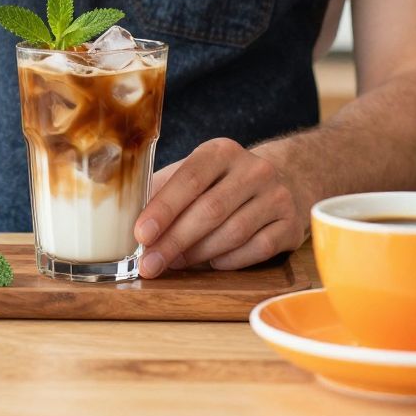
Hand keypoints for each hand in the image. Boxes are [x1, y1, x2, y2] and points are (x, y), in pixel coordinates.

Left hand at [133, 138, 307, 277]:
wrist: (285, 180)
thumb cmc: (222, 183)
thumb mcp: (193, 174)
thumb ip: (162, 192)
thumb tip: (124, 222)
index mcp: (221, 151)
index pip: (190, 179)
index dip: (164, 208)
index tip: (141, 235)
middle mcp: (254, 169)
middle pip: (210, 210)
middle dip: (174, 241)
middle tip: (149, 264)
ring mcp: (277, 196)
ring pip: (232, 233)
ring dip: (198, 254)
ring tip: (175, 264)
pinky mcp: (291, 224)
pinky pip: (257, 249)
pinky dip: (229, 261)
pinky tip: (212, 262)